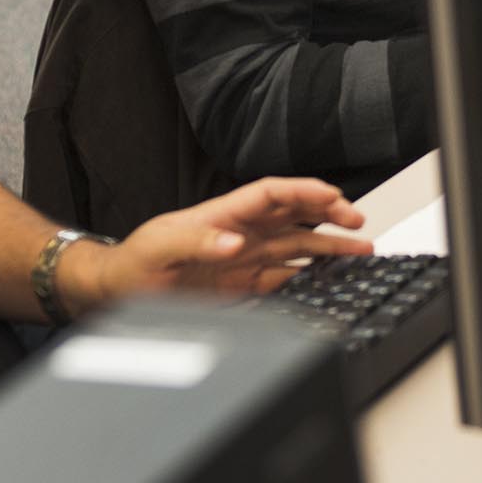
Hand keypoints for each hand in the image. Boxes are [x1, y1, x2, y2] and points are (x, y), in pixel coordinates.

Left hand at [72, 178, 371, 311]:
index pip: (274, 194)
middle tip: (358, 221)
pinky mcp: (244, 284)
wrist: (119, 290)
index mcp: (225, 213)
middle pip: (295, 216)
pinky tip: (331, 281)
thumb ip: (199, 242)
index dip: (304, 192)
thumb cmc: (135, 260)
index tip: (331, 197)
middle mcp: (242, 232)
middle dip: (328, 214)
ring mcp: (246, 258)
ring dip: (328, 248)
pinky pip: (286, 277)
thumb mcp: (162, 246)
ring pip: (298, 248)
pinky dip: (310, 278)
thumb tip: (235, 243)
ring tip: (362, 251)